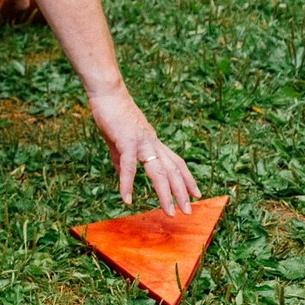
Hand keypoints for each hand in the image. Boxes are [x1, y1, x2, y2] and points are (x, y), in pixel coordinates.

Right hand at [91, 88, 198, 214]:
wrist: (108, 92)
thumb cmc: (113, 113)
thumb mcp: (119, 140)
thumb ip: (120, 158)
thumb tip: (120, 174)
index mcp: (153, 141)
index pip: (176, 163)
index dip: (188, 179)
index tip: (196, 194)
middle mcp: (152, 143)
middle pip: (173, 171)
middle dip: (182, 192)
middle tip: (188, 212)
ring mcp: (141, 142)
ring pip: (158, 171)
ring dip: (165, 193)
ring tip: (169, 212)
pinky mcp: (126, 141)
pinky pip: (128, 166)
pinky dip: (127, 184)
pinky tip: (127, 199)